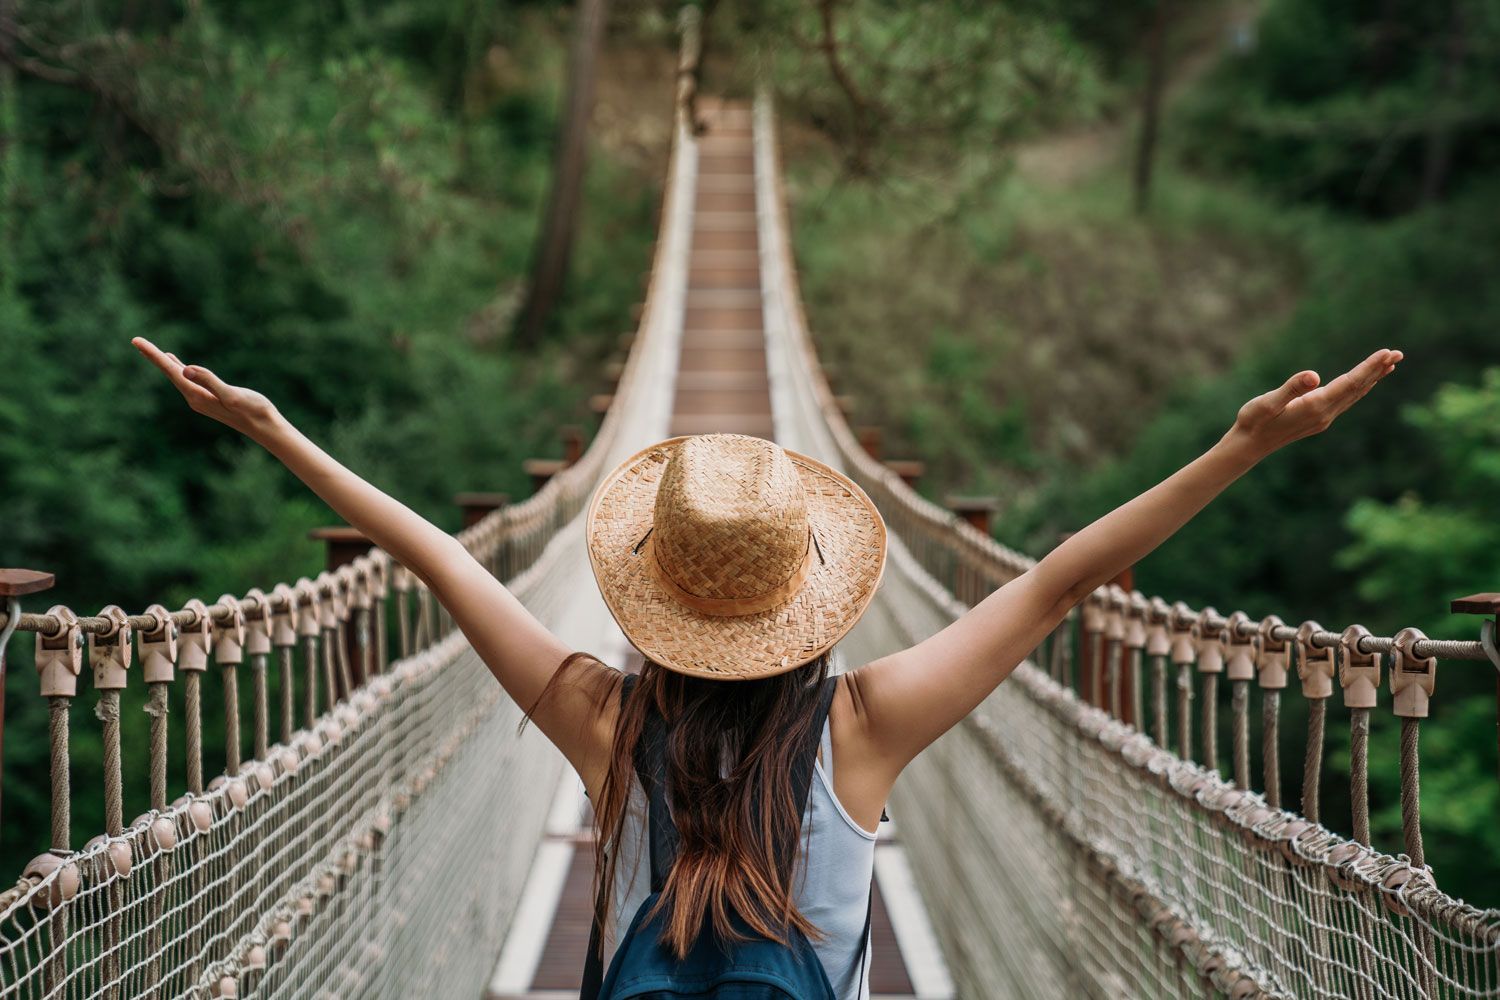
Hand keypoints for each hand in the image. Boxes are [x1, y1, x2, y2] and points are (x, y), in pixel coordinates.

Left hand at [131, 337, 281, 439]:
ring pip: (177, 376)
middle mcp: (194, 398)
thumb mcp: (232, 395)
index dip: (154, 355)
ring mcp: (200, 399)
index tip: (137, 341)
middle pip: (170, 373)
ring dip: (163, 363)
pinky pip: (187, 380)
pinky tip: (177, 364)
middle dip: (153, 357)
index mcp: (197, 395)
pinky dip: (179, 369)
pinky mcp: (209, 398)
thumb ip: (210, 381)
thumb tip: (186, 368)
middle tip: (136, 341)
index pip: (172, 371)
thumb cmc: (253, 410)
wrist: (265, 427)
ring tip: (150, 350)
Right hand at [1226, 348, 1402, 457]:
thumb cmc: (1254, 421)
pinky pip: (1346, 400)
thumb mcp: (1267, 402)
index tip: (1386, 353)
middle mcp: (1325, 414)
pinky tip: (1365, 382)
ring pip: (1355, 394)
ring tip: (1390, 363)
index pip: (1350, 383)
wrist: (1248, 445)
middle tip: (1398, 353)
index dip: (1369, 367)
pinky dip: (1360, 387)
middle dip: (1378, 370)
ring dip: (1373, 378)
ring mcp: (1324, 418)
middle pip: (1358, 388)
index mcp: (1316, 407)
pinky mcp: (1319, 418)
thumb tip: (1314, 376)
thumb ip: (1291, 388)